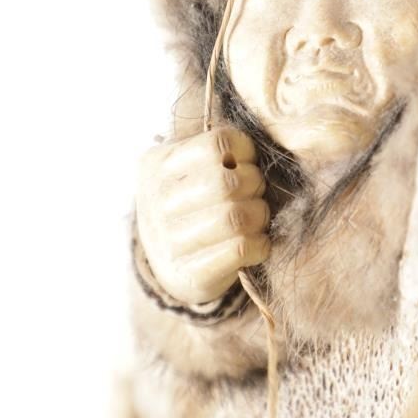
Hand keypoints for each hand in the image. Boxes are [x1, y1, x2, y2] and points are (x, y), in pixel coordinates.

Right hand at [136, 127, 269, 306]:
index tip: (247, 162)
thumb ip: (217, 151)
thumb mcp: (188, 166)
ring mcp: (170, 241)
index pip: (218, 143)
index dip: (245, 151)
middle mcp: (157, 201)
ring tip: (258, 216)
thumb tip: (255, 148)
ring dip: (260, 215)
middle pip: (228, 182)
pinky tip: (258, 241)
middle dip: (256, 184)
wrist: (169, 262)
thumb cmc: (191, 201)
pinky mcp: (191, 274)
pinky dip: (260, 243)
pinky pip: (240, 250)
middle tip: (256, 191)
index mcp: (157, 164)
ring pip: (236, 217)